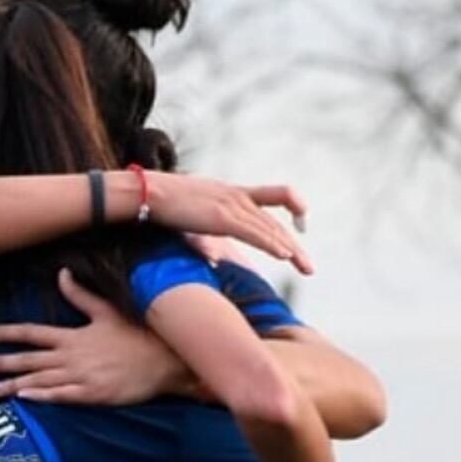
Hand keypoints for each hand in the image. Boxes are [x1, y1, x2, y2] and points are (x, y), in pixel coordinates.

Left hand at [0, 268, 186, 404]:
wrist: (164, 359)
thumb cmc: (138, 334)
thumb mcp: (108, 310)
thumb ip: (81, 295)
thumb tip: (62, 274)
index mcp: (74, 336)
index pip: (34, 333)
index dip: (9, 334)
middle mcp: (73, 356)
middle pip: (30, 360)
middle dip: (3, 362)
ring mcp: (82, 377)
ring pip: (41, 381)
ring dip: (15, 385)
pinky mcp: (93, 395)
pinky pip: (62, 396)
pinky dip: (42, 397)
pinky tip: (25, 400)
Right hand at [146, 175, 312, 274]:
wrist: (151, 193)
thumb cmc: (168, 207)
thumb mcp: (197, 221)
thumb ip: (210, 239)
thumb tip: (213, 261)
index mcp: (235, 194)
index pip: (275, 195)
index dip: (294, 205)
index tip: (304, 221)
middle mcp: (238, 197)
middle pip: (275, 222)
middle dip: (295, 247)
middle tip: (309, 268)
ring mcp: (232, 205)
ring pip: (269, 230)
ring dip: (289, 251)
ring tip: (305, 268)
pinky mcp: (222, 216)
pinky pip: (254, 232)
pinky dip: (271, 244)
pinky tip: (284, 256)